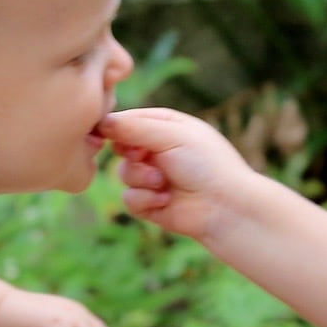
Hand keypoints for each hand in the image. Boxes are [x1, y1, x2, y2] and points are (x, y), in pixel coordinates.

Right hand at [99, 107, 257, 240]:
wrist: (225, 208)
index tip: (103, 131)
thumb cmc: (206, 164)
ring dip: (141, 178)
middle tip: (142, 156)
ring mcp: (154, 178)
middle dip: (129, 153)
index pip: (129, 119)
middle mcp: (159, 150)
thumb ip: (134, 127)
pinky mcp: (151, 204)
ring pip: (123, 173)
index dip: (115, 126)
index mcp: (168, 127)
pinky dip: (145, 200)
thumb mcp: (171, 136)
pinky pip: (129, 199)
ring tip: (163, 182)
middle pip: (120, 146)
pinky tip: (166, 200)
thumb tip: (100, 122)